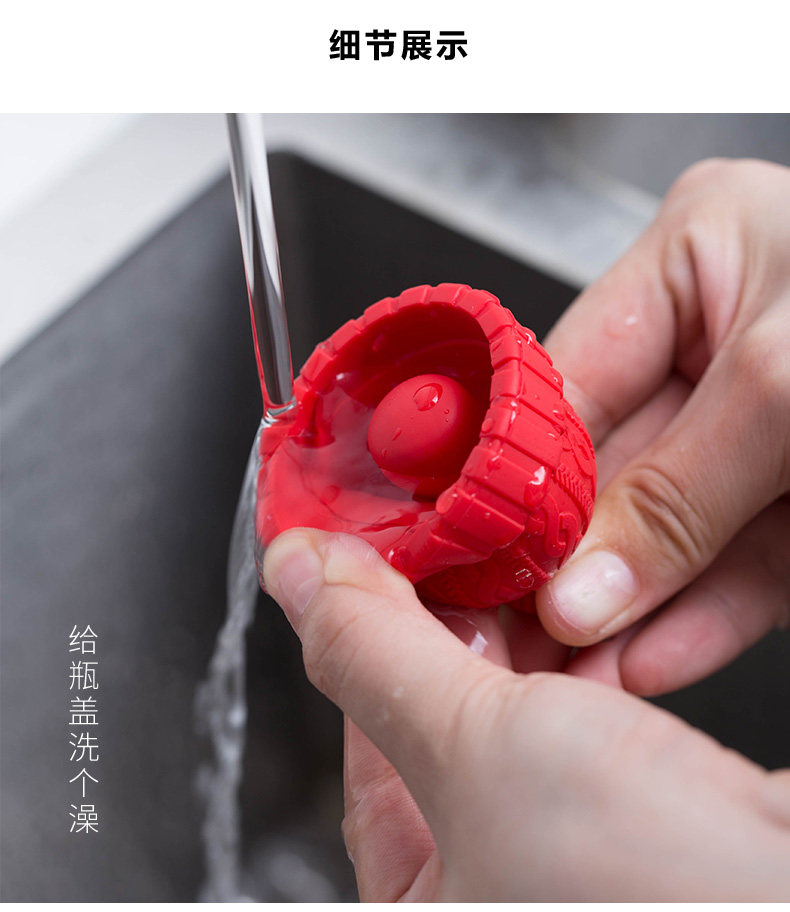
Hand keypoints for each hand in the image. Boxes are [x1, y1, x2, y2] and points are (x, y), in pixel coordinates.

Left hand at [263, 529, 789, 900]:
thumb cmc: (655, 890)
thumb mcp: (477, 750)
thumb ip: (376, 653)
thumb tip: (295, 574)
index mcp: (420, 900)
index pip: (360, 741)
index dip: (363, 635)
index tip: (371, 559)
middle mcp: (486, 883)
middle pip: (439, 720)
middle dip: (450, 626)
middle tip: (450, 543)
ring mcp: (563, 853)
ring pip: (520, 712)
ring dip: (524, 632)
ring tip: (521, 560)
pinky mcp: (634, 817)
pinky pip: (585, 719)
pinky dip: (582, 659)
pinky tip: (587, 606)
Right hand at [536, 158, 789, 694]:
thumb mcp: (789, 383)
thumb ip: (678, 490)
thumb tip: (580, 584)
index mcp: (695, 255)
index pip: (566, 373)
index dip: (518, 466)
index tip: (483, 545)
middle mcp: (717, 334)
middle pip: (610, 460)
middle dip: (568, 553)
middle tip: (520, 625)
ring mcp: (757, 422)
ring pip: (668, 525)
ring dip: (625, 603)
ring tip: (576, 666)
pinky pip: (736, 565)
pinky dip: (695, 618)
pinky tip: (648, 659)